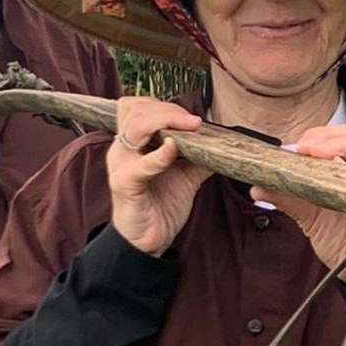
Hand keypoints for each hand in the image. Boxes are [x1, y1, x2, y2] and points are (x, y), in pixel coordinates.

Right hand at [109, 98, 212, 256]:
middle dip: (169, 110)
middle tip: (195, 122)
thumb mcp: (185, 176)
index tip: (193, 117)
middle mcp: (123, 149)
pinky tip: (173, 150)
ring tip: (189, 129)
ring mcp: (121, 165)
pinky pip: (140, 164)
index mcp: (133, 143)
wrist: (149, 241)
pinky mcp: (125, 184)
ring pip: (135, 127)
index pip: (139, 106)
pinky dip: (159, 155)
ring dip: (165, 122)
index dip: (164, 105)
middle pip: (137, 110)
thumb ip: (199, 157)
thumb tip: (223, 143)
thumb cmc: (161, 206)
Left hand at [250, 125, 345, 288]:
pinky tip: (342, 175)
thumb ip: (286, 199)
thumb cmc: (339, 238)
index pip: (334, 138)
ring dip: (341, 146)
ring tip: (318, 154)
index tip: (295, 146)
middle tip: (304, 148)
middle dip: (327, 137)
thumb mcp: (308, 216)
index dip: (317, 135)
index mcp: (345, 169)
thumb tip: (257, 187)